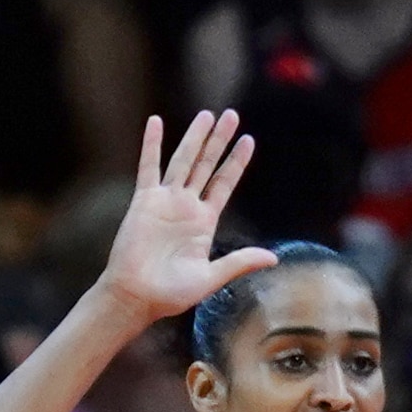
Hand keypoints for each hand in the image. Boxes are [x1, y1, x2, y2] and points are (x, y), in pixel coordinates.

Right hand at [99, 112, 270, 325]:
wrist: (136, 297)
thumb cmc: (171, 294)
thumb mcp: (211, 277)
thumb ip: (240, 262)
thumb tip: (274, 259)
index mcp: (204, 222)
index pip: (224, 184)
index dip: (236, 162)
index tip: (248, 140)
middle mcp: (187, 207)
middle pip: (207, 165)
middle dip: (219, 140)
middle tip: (231, 114)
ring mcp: (165, 201)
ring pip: (183, 160)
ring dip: (195, 137)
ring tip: (207, 115)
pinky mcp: (144, 201)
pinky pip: (149, 168)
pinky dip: (152, 145)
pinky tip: (156, 122)